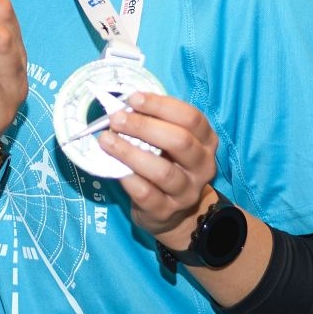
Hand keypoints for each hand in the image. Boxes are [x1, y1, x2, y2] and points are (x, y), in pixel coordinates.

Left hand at [98, 93, 219, 249]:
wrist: (173, 214)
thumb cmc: (167, 164)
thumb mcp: (168, 142)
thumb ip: (154, 124)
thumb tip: (124, 107)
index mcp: (205, 141)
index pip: (191, 118)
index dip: (161, 105)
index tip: (133, 99)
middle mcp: (202, 166)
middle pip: (180, 141)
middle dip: (144, 127)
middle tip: (116, 119)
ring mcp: (186, 192)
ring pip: (162, 171)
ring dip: (130, 153)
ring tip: (107, 141)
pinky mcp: (166, 212)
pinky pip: (146, 194)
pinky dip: (128, 178)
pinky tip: (114, 168)